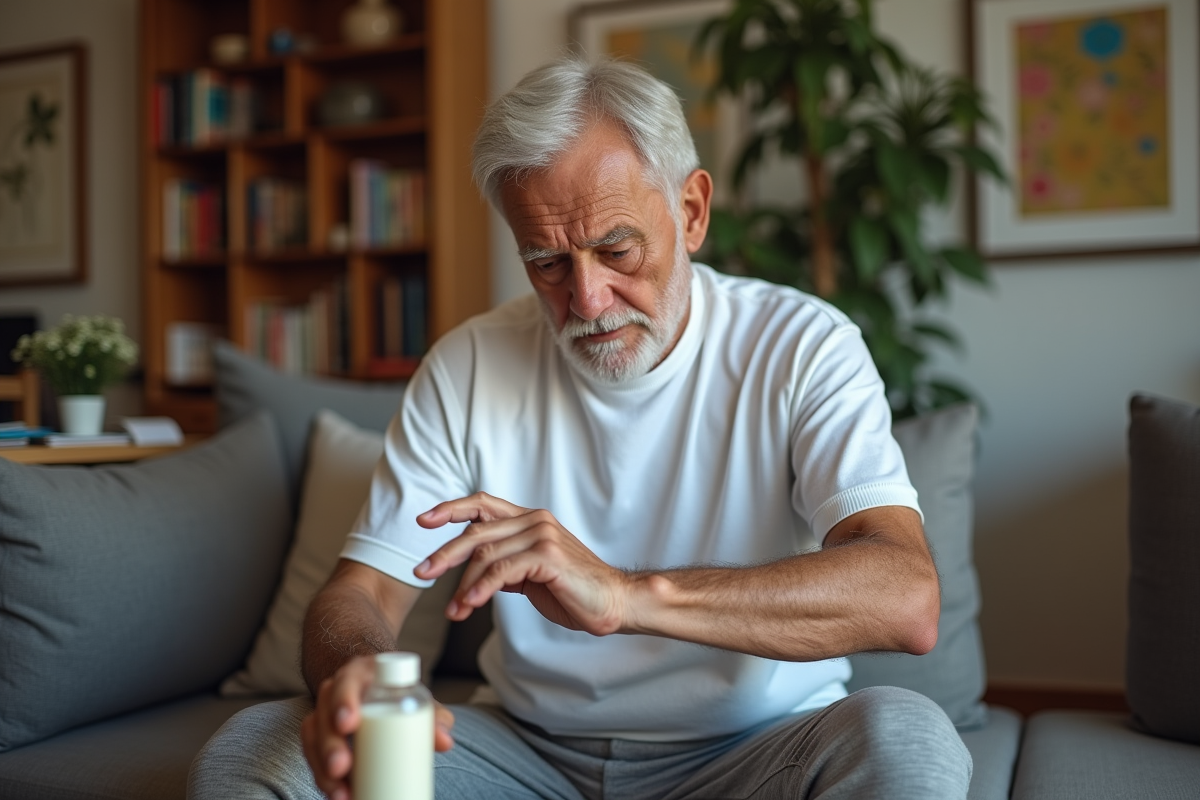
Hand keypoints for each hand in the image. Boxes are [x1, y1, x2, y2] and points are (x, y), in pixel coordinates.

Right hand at [299, 655, 455, 799]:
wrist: (375, 688)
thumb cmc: (397, 693)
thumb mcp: (416, 697)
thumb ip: (433, 717)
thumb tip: (445, 742)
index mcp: (358, 676)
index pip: (346, 683)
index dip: (344, 701)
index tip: (350, 724)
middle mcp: (334, 694)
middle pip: (323, 716)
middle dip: (330, 745)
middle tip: (342, 767)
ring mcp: (324, 717)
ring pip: (313, 739)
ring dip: (322, 769)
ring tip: (341, 793)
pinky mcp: (320, 741)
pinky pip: (313, 758)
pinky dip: (323, 779)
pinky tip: (338, 795)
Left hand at [414, 492, 631, 635]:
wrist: (615, 602)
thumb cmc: (575, 591)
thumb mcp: (532, 574)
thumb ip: (507, 565)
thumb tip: (476, 572)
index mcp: (530, 520)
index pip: (483, 504)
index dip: (451, 509)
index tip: (424, 520)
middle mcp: (534, 521)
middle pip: (476, 531)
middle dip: (445, 554)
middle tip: (421, 572)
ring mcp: (542, 536)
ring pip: (486, 553)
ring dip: (462, 584)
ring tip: (453, 610)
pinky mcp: (548, 556)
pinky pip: (503, 571)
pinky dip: (482, 588)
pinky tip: (470, 604)